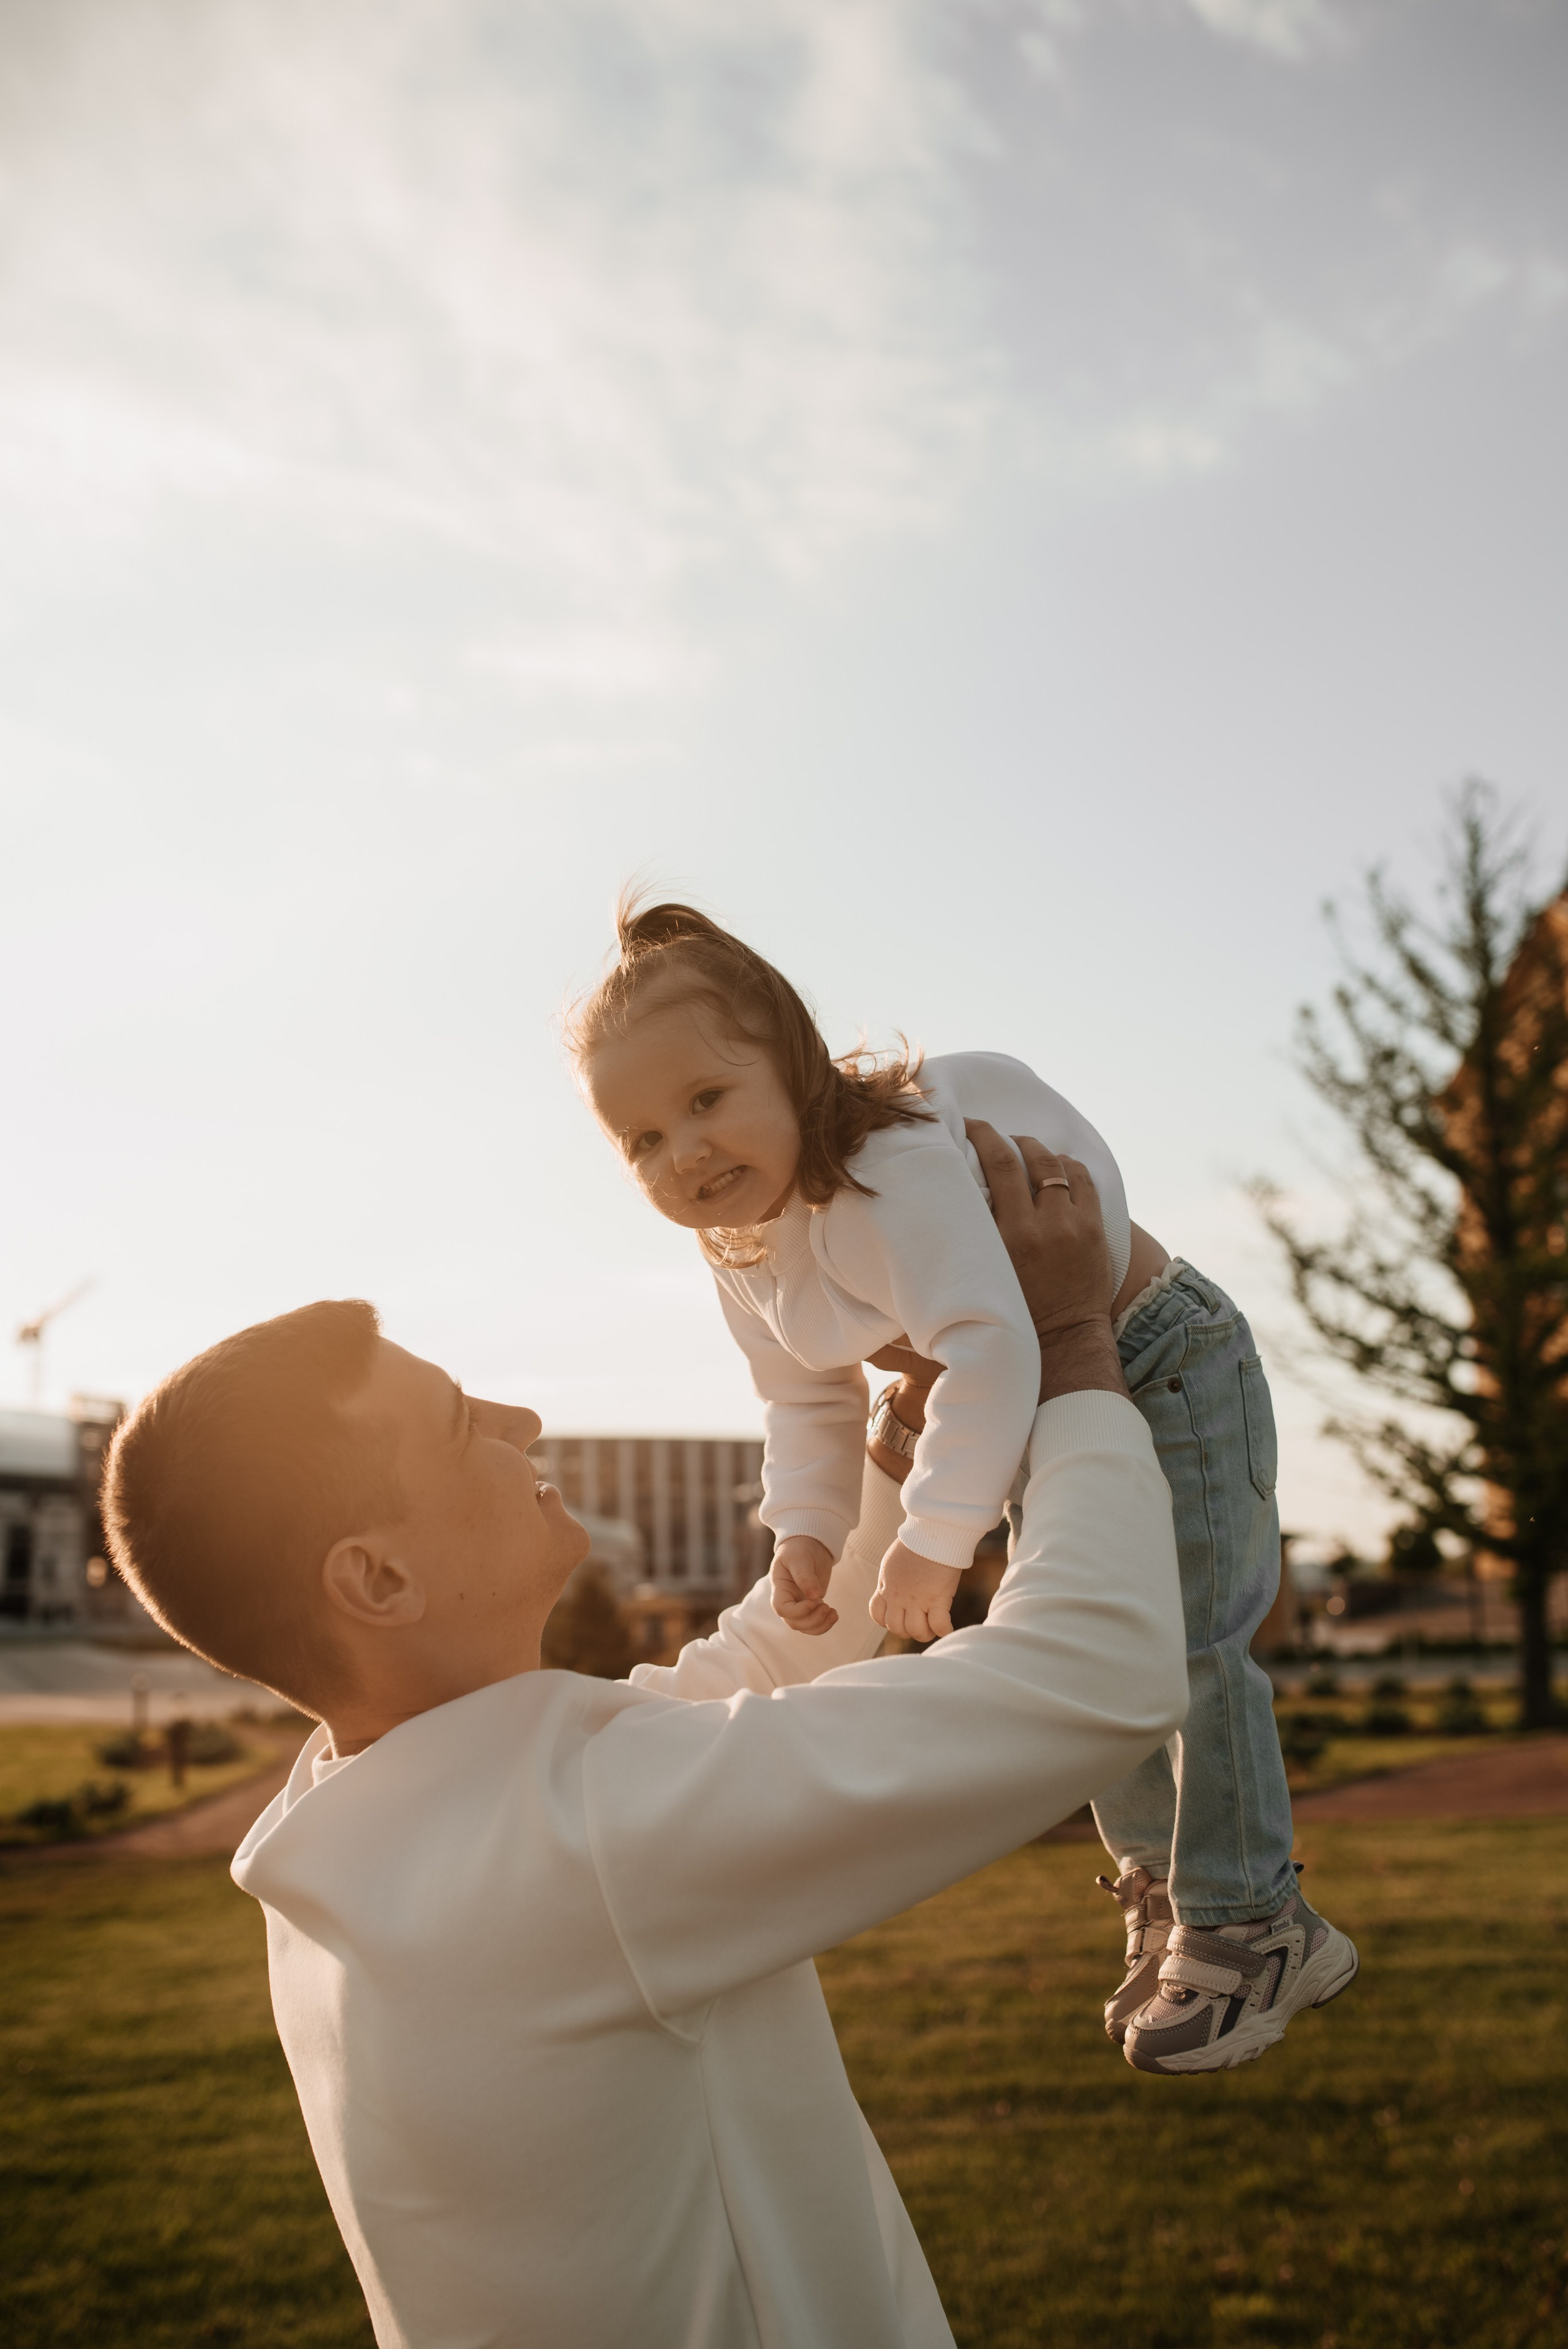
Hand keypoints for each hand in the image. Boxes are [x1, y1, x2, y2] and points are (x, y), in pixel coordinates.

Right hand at [770, 1535, 838, 1635]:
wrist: (809, 1543)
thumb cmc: (798, 1548)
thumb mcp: (799, 1558)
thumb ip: (805, 1576)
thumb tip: (815, 1596)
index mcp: (780, 1588)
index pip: (782, 1609)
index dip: (797, 1611)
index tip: (813, 1601)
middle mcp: (788, 1600)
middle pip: (794, 1622)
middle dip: (812, 1620)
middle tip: (826, 1606)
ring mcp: (800, 1604)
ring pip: (805, 1626)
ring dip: (820, 1625)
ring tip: (833, 1612)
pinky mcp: (812, 1605)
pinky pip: (816, 1622)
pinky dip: (825, 1623)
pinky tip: (834, 1613)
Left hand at [870, 1537, 962, 1643]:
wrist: (932, 1532)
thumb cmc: (916, 1541)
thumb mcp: (892, 1562)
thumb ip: (892, 1579)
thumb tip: (897, 1586)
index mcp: (886, 1586)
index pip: (877, 1615)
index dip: (888, 1621)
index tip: (900, 1617)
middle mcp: (898, 1597)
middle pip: (896, 1628)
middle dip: (907, 1631)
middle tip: (919, 1624)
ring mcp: (917, 1600)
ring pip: (915, 1631)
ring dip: (924, 1633)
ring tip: (932, 1627)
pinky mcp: (938, 1599)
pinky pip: (939, 1625)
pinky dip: (944, 1630)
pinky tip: (947, 1627)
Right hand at [963, 1123, 1127, 1401]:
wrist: (1063, 1340)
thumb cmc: (1012, 1312)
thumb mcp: (982, 1275)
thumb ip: (967, 1241)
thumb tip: (938, 1207)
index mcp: (1008, 1236)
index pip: (996, 1164)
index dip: (982, 1134)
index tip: (967, 1124)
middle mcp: (1042, 1224)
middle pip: (1024, 1157)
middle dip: (1005, 1137)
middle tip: (990, 1132)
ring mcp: (1073, 1225)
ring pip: (1056, 1164)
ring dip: (1036, 1150)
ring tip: (1022, 1148)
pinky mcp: (1094, 1229)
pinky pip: (1083, 1179)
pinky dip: (1066, 1166)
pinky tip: (1053, 1167)